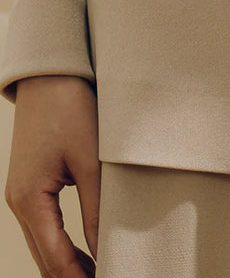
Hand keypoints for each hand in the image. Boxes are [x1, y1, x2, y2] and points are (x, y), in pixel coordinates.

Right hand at [5, 75, 99, 276]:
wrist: (50, 75)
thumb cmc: (71, 110)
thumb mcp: (90, 160)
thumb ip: (97, 209)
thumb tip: (107, 251)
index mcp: (29, 200)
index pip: (55, 259)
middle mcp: (18, 203)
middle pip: (44, 260)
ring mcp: (20, 194)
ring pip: (42, 247)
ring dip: (67, 266)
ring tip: (99, 274)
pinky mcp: (29, 185)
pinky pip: (43, 228)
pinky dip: (62, 246)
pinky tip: (85, 254)